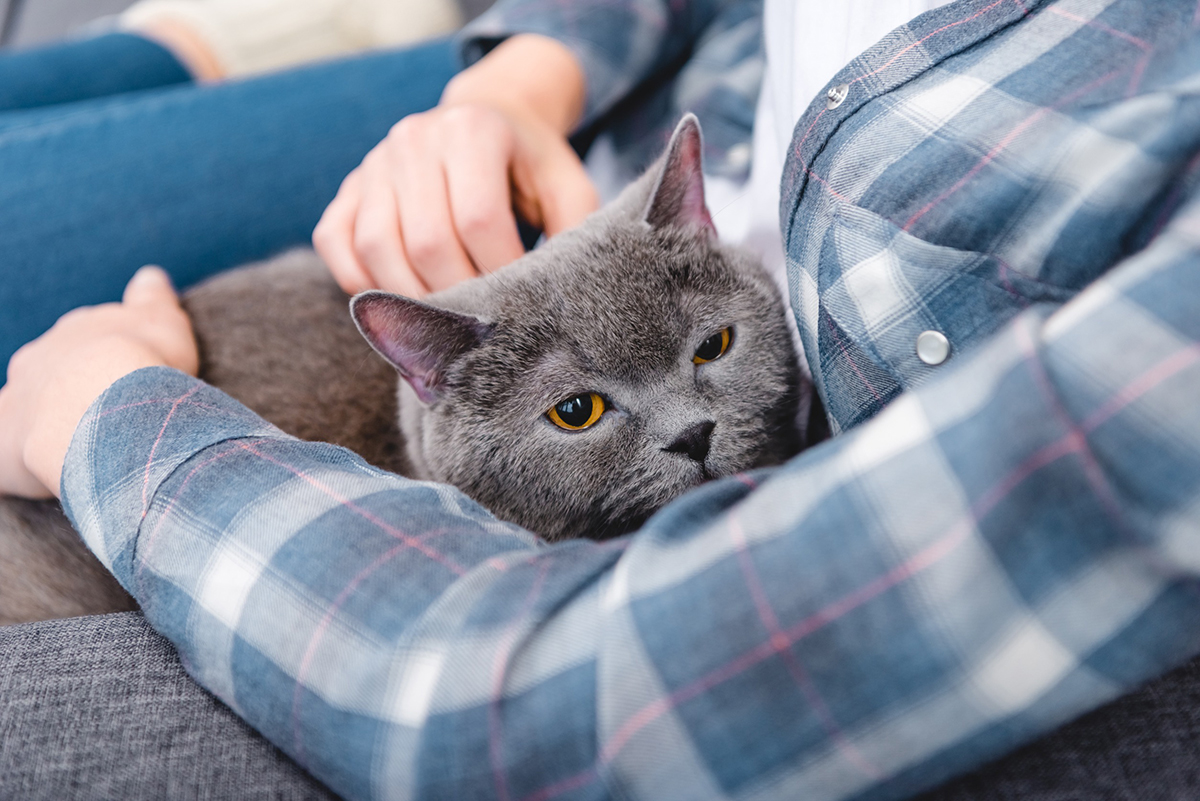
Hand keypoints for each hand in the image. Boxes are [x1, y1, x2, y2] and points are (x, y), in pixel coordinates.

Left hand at [0, 266, 198, 498]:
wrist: (110, 410)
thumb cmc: (145, 365)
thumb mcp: (164, 319)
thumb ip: (153, 297)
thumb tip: (150, 275)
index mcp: (75, 331)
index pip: (85, 337)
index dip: (109, 354)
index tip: (131, 371)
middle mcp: (38, 359)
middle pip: (51, 370)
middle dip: (73, 387)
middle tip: (110, 413)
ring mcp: (17, 399)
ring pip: (27, 407)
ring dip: (48, 422)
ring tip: (85, 449)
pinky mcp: (3, 443)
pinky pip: (4, 452)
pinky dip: (16, 460)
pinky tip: (37, 473)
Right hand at [312, 34, 599, 296]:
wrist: (486, 119)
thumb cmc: (530, 164)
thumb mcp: (567, 185)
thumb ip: (574, 231)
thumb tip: (563, 294)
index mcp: (473, 130)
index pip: (478, 218)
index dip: (499, 270)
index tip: (520, 300)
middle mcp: (414, 139)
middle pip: (426, 240)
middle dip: (459, 293)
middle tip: (484, 323)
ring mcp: (374, 163)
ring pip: (376, 247)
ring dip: (411, 297)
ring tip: (445, 321)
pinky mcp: (348, 189)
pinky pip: (337, 244)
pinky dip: (362, 283)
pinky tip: (400, 301)